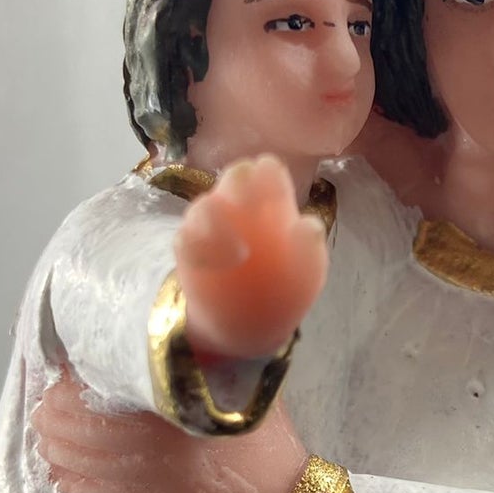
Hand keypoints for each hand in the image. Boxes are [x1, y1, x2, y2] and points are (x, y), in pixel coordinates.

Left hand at [32, 374, 309, 492]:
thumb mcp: (246, 387)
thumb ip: (213, 357)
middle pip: (75, 424)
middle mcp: (146, 444)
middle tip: (49, 401)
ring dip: (53, 445)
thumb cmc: (265, 444)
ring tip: (49, 433)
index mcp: (170, 407)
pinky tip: (63, 471)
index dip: (72, 379)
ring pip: (74, 459)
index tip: (68, 371)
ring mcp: (139, 480)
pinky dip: (68, 480)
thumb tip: (189, 325)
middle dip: (53, 412)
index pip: (98, 386)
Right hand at [176, 156, 328, 359]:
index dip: (268, 172)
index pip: (268, 173)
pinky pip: (184, 239)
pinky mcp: (190, 251)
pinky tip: (217, 267)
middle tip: (246, 197)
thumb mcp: (307, 272)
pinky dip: (197, 249)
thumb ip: (308, 248)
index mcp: (273, 204)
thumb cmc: (286, 285)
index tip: (271, 182)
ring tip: (240, 255)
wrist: (255, 320)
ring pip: (204, 206)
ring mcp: (213, 227)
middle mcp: (240, 208)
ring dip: (215, 220)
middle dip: (238, 182)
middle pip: (234, 178)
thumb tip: (309, 226)